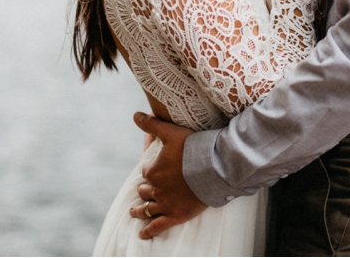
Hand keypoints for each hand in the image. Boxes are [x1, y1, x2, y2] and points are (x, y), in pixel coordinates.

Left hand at [130, 112, 207, 238]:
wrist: (215, 168)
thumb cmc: (193, 148)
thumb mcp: (171, 132)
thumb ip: (152, 124)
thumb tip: (135, 114)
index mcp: (153, 170)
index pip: (146, 171)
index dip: (150, 169)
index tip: (155, 168)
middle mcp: (156, 188)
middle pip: (145, 190)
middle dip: (146, 188)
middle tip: (146, 189)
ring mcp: (165, 203)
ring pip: (147, 208)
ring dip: (139, 209)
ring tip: (134, 211)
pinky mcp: (176, 215)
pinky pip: (157, 226)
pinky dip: (148, 231)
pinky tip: (141, 234)